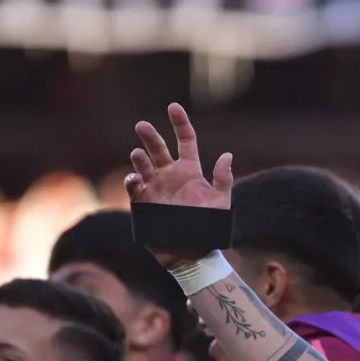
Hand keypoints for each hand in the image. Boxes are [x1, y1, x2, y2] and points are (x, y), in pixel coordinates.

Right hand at [124, 103, 233, 264]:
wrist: (192, 253)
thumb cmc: (210, 228)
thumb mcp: (220, 203)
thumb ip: (222, 180)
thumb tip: (227, 155)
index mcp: (190, 171)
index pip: (185, 141)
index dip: (179, 123)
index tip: (173, 106)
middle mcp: (171, 176)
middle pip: (158, 149)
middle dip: (149, 136)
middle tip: (141, 125)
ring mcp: (156, 188)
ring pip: (144, 166)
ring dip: (140, 158)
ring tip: (138, 154)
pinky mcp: (143, 203)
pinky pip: (134, 188)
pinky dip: (132, 181)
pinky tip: (135, 179)